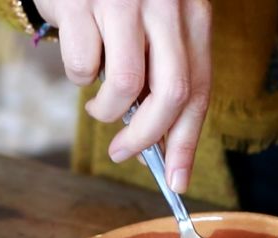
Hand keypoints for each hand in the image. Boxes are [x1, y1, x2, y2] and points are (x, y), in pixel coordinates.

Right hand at [32, 0, 211, 192]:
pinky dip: (78, 77)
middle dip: (146, 137)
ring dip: (107, 110)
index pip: (200, 89)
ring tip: (98, 105)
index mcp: (192, 15)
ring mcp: (124, 1)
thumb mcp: (152, 33)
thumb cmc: (116, 8)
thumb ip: (160, 80)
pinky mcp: (82, 3)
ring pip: (125, 85)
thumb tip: (159, 148)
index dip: (188, 141)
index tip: (177, 179)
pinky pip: (82, 67)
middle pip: (172, 92)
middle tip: (123, 153)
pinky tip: (81, 61)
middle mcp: (165, 5)